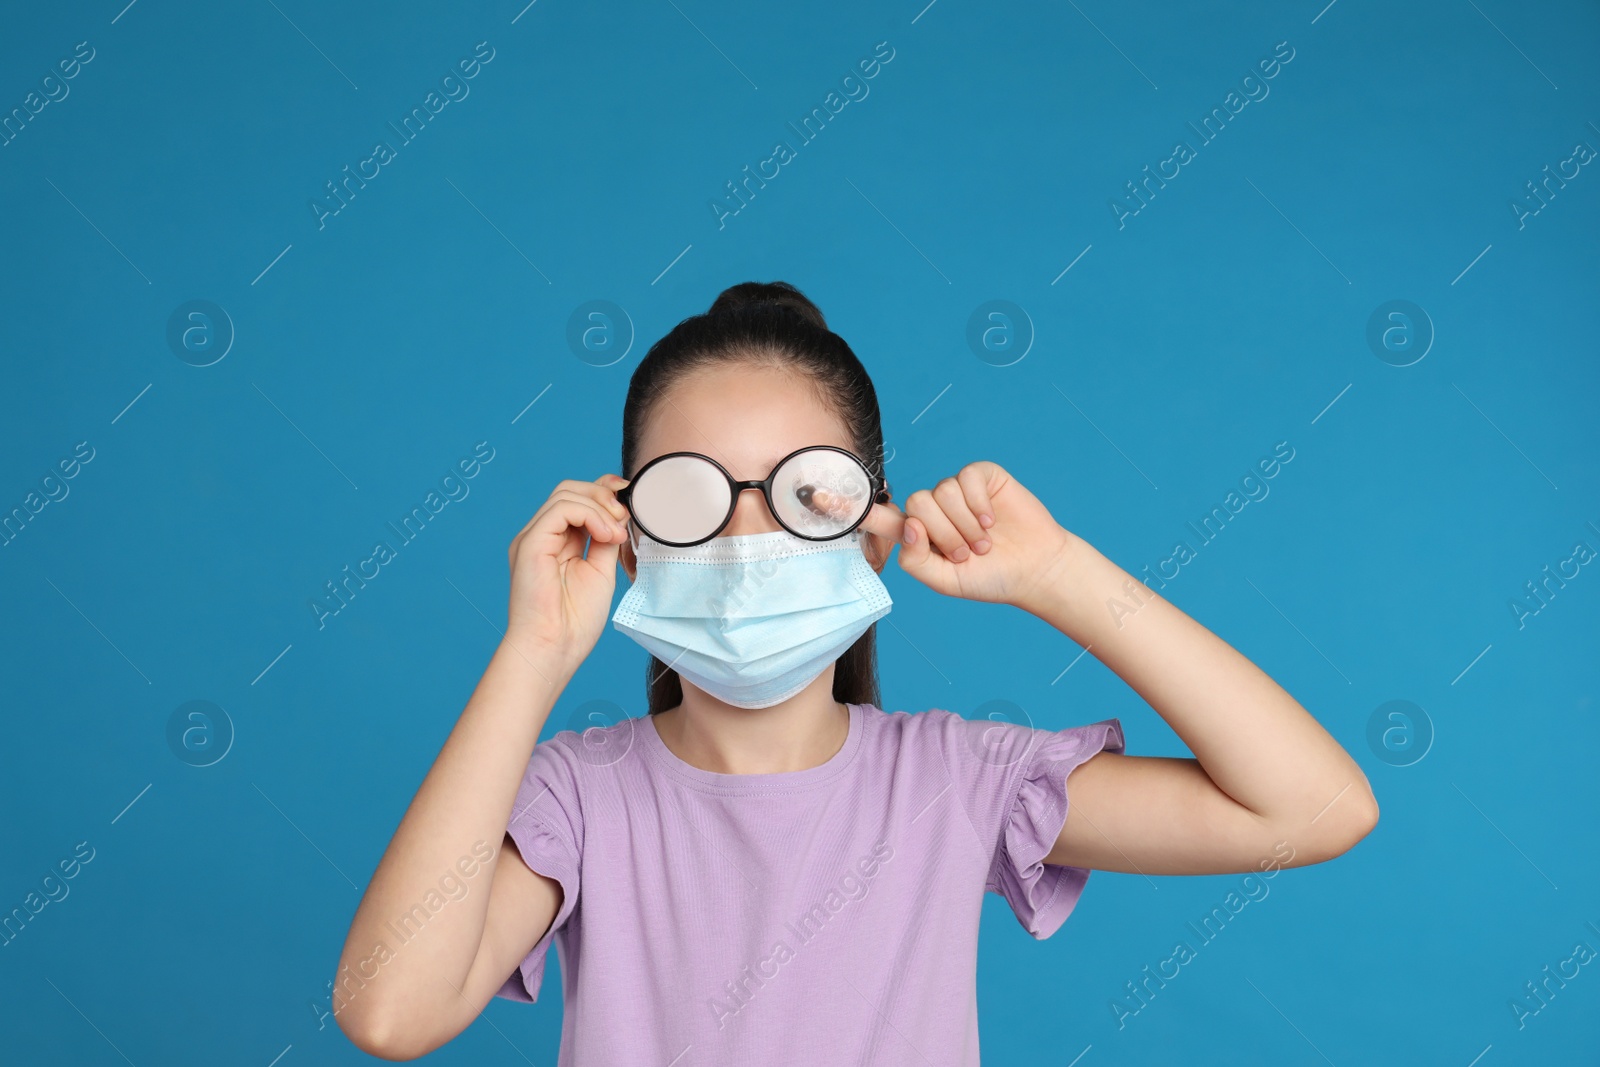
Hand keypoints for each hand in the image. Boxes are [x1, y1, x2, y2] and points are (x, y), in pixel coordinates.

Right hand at [505, 473, 631, 666]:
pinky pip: (561, 509)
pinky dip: (589, 514)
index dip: (603, 492)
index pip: (576, 500)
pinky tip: (605, 534)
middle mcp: (541, 536)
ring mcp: (533, 538)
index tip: (629, 500)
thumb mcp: (600, 571)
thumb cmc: (573, 622)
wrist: (553, 649)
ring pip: (566, 494)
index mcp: (555, 543)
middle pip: (570, 490)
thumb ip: (605, 541)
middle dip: (603, 494)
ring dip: (600, 506)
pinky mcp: (530, 543)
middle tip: (625, 516)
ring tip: (616, 532)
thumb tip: (619, 516)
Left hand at [859, 460, 1078, 609]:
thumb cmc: (989, 577)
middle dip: (944, 535)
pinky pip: (966, 480)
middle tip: (968, 553)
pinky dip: (979, 505)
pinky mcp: (981, 476)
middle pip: (917, 504)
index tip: (816, 498)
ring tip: (983, 543)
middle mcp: (933, 507)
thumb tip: (908, 525)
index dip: (848, 506)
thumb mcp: (945, 581)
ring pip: (941, 493)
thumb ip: (916, 559)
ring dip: (964, 525)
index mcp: (917, 532)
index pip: (877, 516)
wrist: (1034, 569)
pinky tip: (992, 520)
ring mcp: (957, 490)